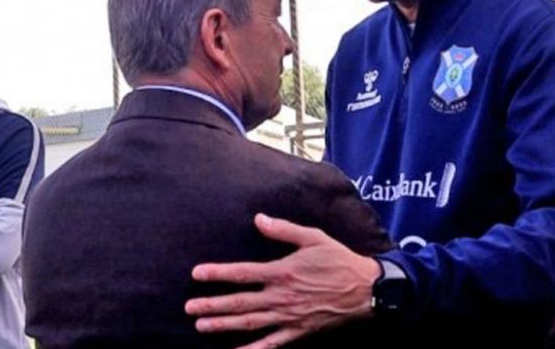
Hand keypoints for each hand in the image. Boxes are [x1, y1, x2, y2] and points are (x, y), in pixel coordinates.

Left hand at [185, 213, 380, 348]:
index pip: (243, 273)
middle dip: (212, 305)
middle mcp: (282, 296)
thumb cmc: (338, 259)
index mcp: (283, 271)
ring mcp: (289, 316)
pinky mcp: (298, 331)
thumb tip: (258, 219)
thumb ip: (284, 230)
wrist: (366, 288)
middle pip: (240, 302)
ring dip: (224, 325)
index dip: (217, 273)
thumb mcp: (313, 237)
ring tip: (201, 326)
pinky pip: (272, 344)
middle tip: (189, 308)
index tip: (196, 274)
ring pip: (250, 323)